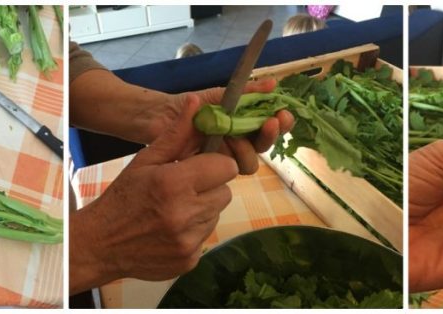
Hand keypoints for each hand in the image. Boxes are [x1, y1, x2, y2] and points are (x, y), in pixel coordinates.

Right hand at [69, 97, 236, 293]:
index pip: (226, 167)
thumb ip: (176, 134)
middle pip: (225, 192)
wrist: (101, 244)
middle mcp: (185, 213)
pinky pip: (207, 237)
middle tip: (182, 189)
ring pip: (217, 214)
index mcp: (174, 183)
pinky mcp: (190, 260)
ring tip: (174, 209)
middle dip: (209, 187)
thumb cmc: (123, 197)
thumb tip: (197, 104)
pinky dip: (194, 232)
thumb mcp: (145, 161)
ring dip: (202, 210)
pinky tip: (171, 229)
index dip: (214, 165)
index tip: (199, 168)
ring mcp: (189, 240)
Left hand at [147, 79, 294, 174]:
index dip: (280, 124)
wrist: (159, 116)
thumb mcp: (219, 95)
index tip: (283, 114)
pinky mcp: (208, 172)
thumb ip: (246, 92)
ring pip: (248, 164)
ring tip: (232, 135)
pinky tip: (222, 149)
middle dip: (268, 136)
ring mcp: (223, 159)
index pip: (268, 129)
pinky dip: (226, 164)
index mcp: (242, 126)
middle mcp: (237, 144)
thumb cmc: (189, 106)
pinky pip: (224, 175)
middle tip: (270, 123)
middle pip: (262, 148)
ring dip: (246, 149)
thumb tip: (273, 84)